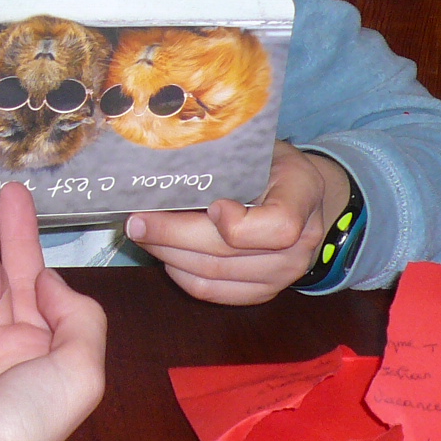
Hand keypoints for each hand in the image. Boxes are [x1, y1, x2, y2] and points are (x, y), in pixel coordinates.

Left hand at [124, 141, 349, 304]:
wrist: (304, 196)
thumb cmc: (273, 164)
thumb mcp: (261, 147)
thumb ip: (228, 158)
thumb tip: (167, 161)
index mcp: (302, 197)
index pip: (278, 226)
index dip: (238, 223)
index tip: (210, 205)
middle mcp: (300, 246)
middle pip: (228, 254)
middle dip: (172, 236)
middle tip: (137, 221)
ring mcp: (283, 276)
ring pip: (214, 276)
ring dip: (169, 256)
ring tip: (142, 235)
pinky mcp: (263, 293)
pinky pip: (214, 293)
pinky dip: (182, 275)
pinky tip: (164, 254)